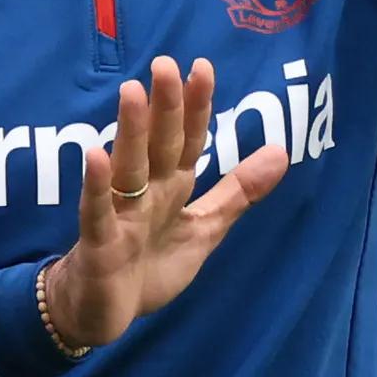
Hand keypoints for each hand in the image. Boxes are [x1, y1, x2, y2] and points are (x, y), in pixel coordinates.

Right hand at [40, 55, 288, 351]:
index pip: (189, 141)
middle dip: (165, 106)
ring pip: (128, 167)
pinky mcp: (99, 243)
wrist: (101, 312)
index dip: (197, 107)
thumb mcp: (204, 228)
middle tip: (165, 63)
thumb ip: (238, 192)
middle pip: (159, 144)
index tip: (202, 67)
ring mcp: (120, 215)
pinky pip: (97, 211)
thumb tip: (281, 152)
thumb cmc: (148, 265)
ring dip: (130, 132)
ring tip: (132, 93)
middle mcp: (145, 193)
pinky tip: (95, 156)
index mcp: (172, 187)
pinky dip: (96, 186)